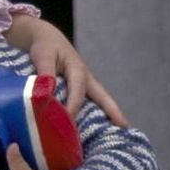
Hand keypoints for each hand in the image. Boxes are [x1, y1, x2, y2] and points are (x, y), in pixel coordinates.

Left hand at [6, 14, 128, 126]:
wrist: (48, 38)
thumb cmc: (46, 47)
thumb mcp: (43, 56)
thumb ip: (45, 73)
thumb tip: (46, 92)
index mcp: (77, 70)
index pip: (77, 92)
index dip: (73, 107)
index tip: (68, 122)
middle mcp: (85, 78)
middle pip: (102, 96)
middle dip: (113, 111)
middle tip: (125, 126)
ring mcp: (85, 83)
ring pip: (99, 99)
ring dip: (108, 113)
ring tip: (118, 130)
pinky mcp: (80, 87)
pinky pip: (91, 100)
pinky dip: (97, 111)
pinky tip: (96, 125)